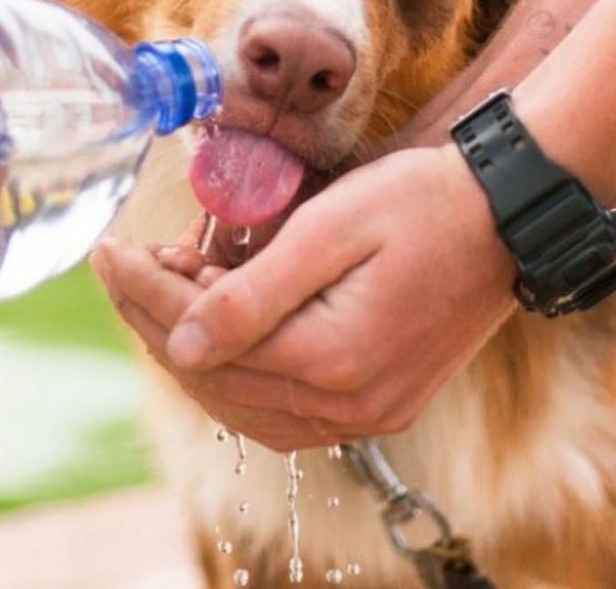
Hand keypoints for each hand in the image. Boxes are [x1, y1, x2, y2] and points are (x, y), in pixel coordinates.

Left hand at [92, 144, 517, 449]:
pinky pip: (285, 408)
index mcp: (334, 358)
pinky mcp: (381, 401)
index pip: (206, 339)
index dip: (146, 293)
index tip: (109, 251)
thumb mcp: (333, 228)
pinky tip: (222, 330)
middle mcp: (350, 404)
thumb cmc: (422, 203)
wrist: (506, 217)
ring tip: (168, 288)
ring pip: (246, 404)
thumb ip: (254, 293)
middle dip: (159, 319)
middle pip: (219, 379)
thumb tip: (180, 341)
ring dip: (196, 349)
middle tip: (129, 265)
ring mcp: (369, 412)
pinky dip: (240, 372)